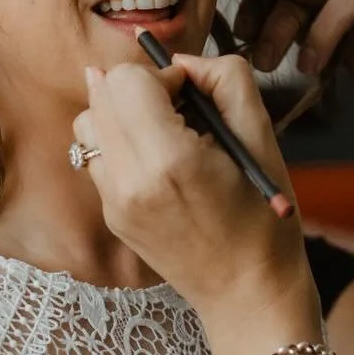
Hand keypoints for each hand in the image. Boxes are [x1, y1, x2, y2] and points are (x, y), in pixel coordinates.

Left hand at [73, 56, 317, 339]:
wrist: (248, 293)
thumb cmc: (265, 218)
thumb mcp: (262, 136)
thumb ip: (225, 79)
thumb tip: (183, 61)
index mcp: (169, 160)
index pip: (126, 80)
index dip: (162, 74)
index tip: (193, 94)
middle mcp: (129, 181)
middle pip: (102, 94)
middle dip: (140, 89)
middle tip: (182, 112)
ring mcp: (113, 202)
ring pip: (88, 121)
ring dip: (121, 114)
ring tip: (165, 134)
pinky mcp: (110, 215)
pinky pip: (95, 155)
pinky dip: (120, 143)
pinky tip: (157, 162)